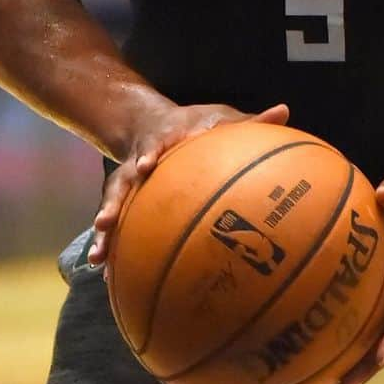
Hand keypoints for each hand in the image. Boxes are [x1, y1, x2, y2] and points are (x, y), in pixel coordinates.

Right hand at [87, 100, 289, 266]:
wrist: (148, 121)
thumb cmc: (195, 123)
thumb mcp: (220, 116)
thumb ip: (251, 120)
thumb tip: (285, 110)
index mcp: (164, 139)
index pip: (155, 144)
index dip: (149, 154)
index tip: (145, 165)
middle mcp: (140, 159)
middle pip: (123, 179)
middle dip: (114, 200)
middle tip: (105, 220)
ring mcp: (127, 179)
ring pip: (112, 205)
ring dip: (106, 230)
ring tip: (99, 258)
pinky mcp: (122, 197)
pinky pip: (114, 223)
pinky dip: (109, 245)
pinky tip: (106, 273)